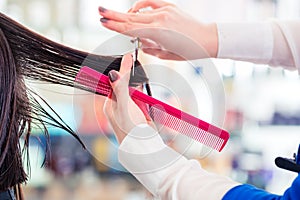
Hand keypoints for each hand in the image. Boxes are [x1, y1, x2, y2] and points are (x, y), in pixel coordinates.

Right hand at [99, 0, 217, 59]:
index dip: (115, 26)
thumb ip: (149, 48)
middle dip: (113, 15)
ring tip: (117, 17)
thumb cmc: (189, 50)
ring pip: (139, 11)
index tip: (103, 22)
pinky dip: (141, 7)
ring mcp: (165, 11)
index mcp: (158, 33)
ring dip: (126, 13)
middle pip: (131, 17)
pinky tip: (136, 11)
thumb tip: (140, 43)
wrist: (207, 38)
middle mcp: (160, 19)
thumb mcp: (166, 54)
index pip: (131, 29)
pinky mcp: (170, 6)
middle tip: (100, 12)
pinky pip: (150, 3)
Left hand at [103, 54, 147, 143]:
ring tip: (141, 95)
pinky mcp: (141, 113)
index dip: (121, 70)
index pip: (114, 82)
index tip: (128, 58)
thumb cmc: (130, 128)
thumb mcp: (123, 105)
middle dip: (132, 80)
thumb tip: (114, 72)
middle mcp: (119, 106)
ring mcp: (131, 109)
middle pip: (126, 85)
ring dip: (141, 90)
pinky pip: (144, 100)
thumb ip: (120, 88)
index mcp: (110, 104)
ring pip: (136, 92)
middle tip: (134, 70)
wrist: (145, 146)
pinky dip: (147, 100)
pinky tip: (148, 105)